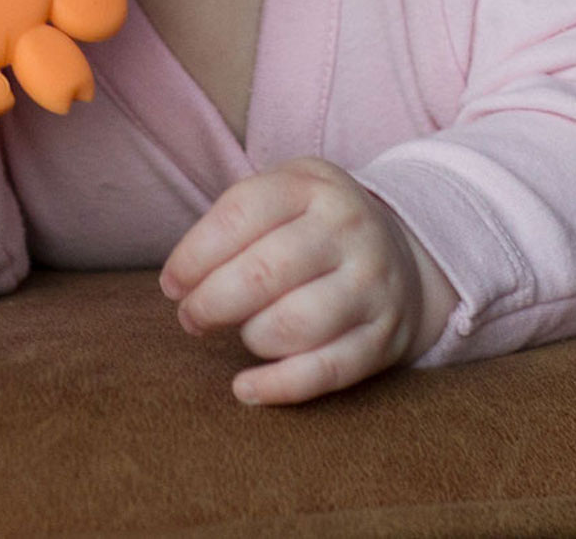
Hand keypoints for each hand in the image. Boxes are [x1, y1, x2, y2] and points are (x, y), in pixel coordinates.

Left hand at [160, 157, 459, 404]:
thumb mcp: (285, 191)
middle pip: (263, 273)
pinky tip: (245, 388)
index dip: (193, 255)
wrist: (402, 255)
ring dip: (249, 337)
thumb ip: (233, 219)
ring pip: (293, 325)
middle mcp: (349, 229)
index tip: (173, 283)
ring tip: (242, 332)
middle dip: (210, 303)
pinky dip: (277, 387)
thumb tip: (180, 280)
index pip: (240, 214)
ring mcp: (372, 284)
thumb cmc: (315, 226)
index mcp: (315, 186)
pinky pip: (324, 372)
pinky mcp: (383, 337)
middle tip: (192, 317)